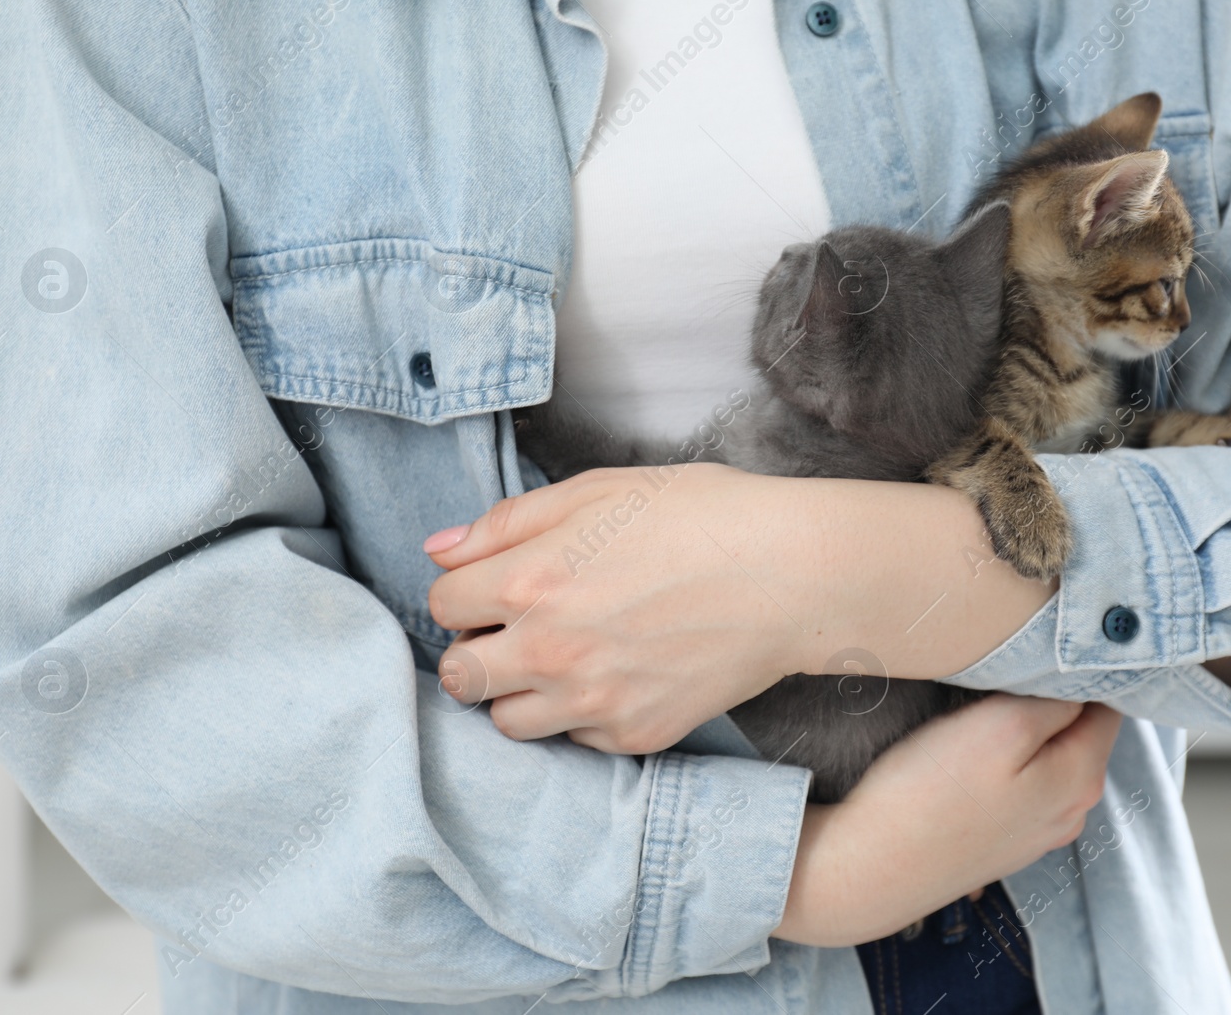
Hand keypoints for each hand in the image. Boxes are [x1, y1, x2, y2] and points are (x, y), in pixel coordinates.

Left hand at [425, 464, 1053, 752]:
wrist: (791, 573)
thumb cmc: (700, 516)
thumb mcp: (598, 490)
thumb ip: (508, 522)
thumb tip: (439, 550)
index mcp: (530, 581)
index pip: (441, 604)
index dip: (464, 590)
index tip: (494, 585)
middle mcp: (550, 651)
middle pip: (458, 676)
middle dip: (474, 649)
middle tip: (513, 629)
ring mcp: (592, 703)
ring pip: (506, 722)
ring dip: (518, 691)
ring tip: (562, 656)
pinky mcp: (635, 735)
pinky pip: (575, 741)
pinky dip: (581, 714)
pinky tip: (616, 673)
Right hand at [774, 696, 1122, 946]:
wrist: (872, 866)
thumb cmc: (928, 791)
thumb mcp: (1000, 725)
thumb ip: (1055, 702)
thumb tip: (1084, 688)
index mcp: (1081, 778)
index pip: (1108, 704)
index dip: (1080, 671)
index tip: (1041, 649)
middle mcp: (1072, 811)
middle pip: (1080, 734)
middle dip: (1052, 701)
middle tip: (1004, 673)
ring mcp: (1037, 833)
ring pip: (1049, 760)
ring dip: (1027, 734)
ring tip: (981, 712)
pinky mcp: (1001, 842)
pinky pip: (1020, 788)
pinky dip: (1005, 765)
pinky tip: (967, 759)